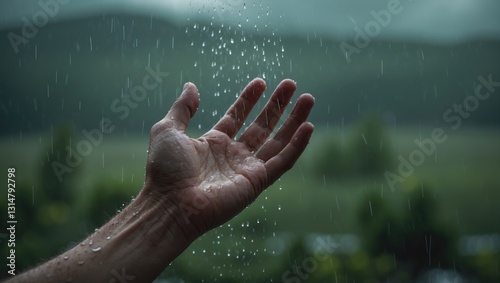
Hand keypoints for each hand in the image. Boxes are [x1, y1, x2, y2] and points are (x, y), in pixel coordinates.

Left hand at [143, 78, 313, 240]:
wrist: (171, 203)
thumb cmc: (165, 170)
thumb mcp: (168, 129)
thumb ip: (183, 108)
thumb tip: (191, 85)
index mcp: (213, 143)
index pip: (237, 116)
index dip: (249, 99)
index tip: (260, 82)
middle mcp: (233, 155)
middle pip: (262, 125)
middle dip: (277, 105)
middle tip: (291, 84)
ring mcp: (247, 169)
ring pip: (278, 141)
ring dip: (294, 121)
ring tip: (308, 99)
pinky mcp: (257, 182)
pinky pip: (282, 162)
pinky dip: (297, 146)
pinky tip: (308, 127)